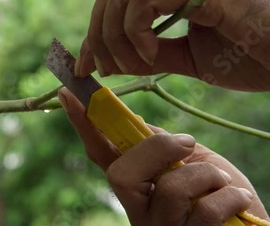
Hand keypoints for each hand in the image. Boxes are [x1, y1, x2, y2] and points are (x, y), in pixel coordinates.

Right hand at [58, 87, 268, 224]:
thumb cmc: (217, 190)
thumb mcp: (191, 158)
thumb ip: (161, 145)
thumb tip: (133, 121)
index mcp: (136, 186)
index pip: (100, 154)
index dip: (83, 125)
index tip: (68, 94)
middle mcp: (139, 211)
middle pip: (120, 175)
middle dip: (157, 150)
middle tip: (186, 145)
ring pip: (170, 190)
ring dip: (206, 175)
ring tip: (222, 182)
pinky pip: (204, 211)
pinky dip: (229, 196)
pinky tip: (236, 200)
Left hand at [76, 0, 269, 90]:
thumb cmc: (255, 56)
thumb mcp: (190, 59)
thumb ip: (152, 56)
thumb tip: (114, 60)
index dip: (94, 32)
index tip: (84, 66)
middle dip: (98, 34)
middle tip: (110, 69)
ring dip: (114, 35)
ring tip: (136, 65)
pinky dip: (135, 31)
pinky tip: (152, 54)